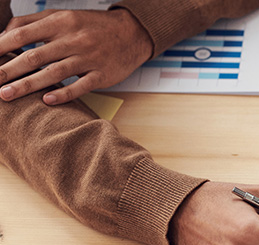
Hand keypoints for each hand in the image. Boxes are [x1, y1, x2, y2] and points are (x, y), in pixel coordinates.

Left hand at [0, 8, 151, 103]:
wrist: (132, 33)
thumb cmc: (94, 26)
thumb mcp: (64, 15)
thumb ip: (34, 22)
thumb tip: (5, 34)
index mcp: (60, 22)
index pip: (22, 34)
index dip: (1, 46)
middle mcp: (73, 39)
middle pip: (34, 56)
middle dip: (8, 70)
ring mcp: (88, 58)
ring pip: (53, 73)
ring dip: (28, 85)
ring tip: (7, 95)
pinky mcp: (102, 75)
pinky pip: (80, 86)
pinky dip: (63, 94)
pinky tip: (47, 101)